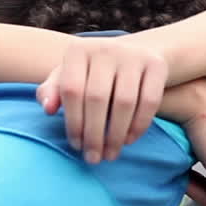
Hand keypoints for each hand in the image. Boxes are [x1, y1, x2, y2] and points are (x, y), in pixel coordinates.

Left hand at [36, 37, 168, 163]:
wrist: (131, 55)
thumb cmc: (91, 75)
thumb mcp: (68, 78)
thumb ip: (52, 92)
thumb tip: (48, 108)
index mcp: (78, 50)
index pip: (72, 90)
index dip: (73, 122)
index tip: (76, 146)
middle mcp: (106, 48)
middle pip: (97, 98)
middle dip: (94, 134)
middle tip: (94, 158)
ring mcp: (133, 54)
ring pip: (125, 102)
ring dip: (116, 135)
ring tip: (110, 154)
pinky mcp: (156, 65)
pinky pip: (149, 102)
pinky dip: (139, 126)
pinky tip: (128, 141)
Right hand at [176, 84, 205, 205]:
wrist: (195, 102)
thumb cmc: (191, 123)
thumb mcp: (199, 155)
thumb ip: (200, 177)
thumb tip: (199, 203)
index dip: (202, 192)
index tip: (186, 186)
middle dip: (200, 193)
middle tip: (182, 177)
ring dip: (198, 195)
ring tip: (184, 172)